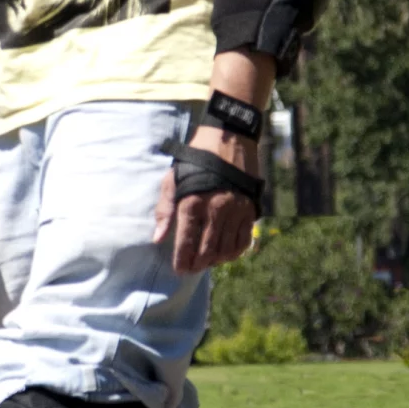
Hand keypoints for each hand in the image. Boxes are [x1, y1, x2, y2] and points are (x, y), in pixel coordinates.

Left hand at [151, 128, 260, 274]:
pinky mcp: (250, 209)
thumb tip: (158, 238)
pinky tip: (226, 254)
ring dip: (215, 260)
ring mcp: (236, 211)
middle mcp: (216, 210)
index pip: (186, 242)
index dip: (182, 260)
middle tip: (191, 269)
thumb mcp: (173, 179)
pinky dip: (235, 252)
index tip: (179, 269)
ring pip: (226, 249)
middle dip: (198, 264)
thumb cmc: (196, 160)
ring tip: (206, 262)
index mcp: (193, 202)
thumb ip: (165, 210)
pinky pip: (244, 240)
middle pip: (207, 250)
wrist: (229, 138)